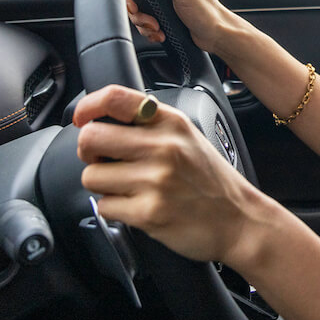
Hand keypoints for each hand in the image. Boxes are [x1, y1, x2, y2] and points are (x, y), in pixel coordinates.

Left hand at [74, 84, 266, 265]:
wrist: (239, 220)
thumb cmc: (210, 180)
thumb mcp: (187, 137)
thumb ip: (150, 125)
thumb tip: (100, 123)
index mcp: (170, 122)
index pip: (115, 98)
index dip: (87, 106)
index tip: (81, 118)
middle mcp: (163, 147)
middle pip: (91, 138)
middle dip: (88, 152)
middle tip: (102, 160)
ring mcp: (155, 180)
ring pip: (91, 176)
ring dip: (102, 185)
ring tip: (126, 187)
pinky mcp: (148, 213)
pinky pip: (103, 206)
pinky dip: (114, 209)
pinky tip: (135, 206)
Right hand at [126, 0, 248, 55]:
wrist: (216, 36)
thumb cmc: (205, 12)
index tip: (135, 3)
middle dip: (138, 12)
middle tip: (150, 21)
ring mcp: (165, 3)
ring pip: (140, 12)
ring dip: (145, 25)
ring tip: (157, 29)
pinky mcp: (165, 17)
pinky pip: (147, 24)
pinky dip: (151, 32)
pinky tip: (160, 34)